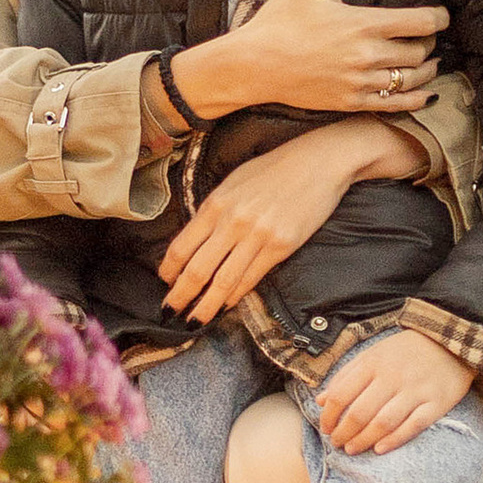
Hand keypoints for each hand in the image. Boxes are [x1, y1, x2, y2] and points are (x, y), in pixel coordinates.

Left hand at [159, 118, 426, 323]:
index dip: (168, 271)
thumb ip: (213, 210)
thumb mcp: (234, 182)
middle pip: (197, 270)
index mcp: (216, 204)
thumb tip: (195, 241)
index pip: (181, 246)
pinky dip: (235, 295)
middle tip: (169, 313)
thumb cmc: (274, 169)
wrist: (319, 162)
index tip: (163, 283)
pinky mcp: (281, 246)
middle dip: (180, 296)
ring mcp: (258, 236)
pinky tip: (226, 305)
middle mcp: (233, 222)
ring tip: (194, 320)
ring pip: (223, 281)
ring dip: (206, 305)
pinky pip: (252, 278)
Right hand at [182, 0, 449, 120]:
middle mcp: (368, 55)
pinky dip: (416, 100)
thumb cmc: (279, 22)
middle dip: (429, 42)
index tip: (441, 15)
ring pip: (413, 79)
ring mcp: (361, 82)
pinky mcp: (351, 102)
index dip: (440, 18)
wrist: (253, 64)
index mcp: (363, 23)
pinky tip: (424, 94)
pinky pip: (395, 104)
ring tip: (428, 63)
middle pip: (421, 51)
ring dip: (427, 70)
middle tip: (426, 37)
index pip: (422, 22)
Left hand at [316, 327, 473, 455]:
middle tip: (337, 443)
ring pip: (383, 422)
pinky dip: (394, 440)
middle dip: (343, 433)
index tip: (325, 428)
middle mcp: (393, 377)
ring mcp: (416, 391)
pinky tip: (379, 449)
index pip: (342, 394)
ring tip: (352, 449)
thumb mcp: (372, 354)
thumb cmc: (406, 350)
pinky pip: (413, 426)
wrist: (451, 339)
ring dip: (363, 440)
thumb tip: (321, 400)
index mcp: (373, 363)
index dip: (328, 416)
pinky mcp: (437, 403)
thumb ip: (346, 376)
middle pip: (360, 413)